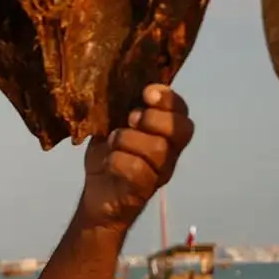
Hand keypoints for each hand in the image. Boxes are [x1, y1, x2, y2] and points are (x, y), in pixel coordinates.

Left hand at [78, 85, 194, 228]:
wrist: (96, 197)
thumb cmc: (109, 156)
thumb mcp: (114, 127)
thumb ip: (123, 108)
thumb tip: (122, 81)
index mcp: (165, 133)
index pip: (182, 112)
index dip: (169, 99)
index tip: (146, 93)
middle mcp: (170, 152)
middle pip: (180, 130)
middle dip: (153, 118)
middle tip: (131, 119)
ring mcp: (160, 173)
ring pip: (157, 148)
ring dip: (129, 139)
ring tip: (113, 141)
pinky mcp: (143, 190)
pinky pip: (137, 169)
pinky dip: (118, 160)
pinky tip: (108, 160)